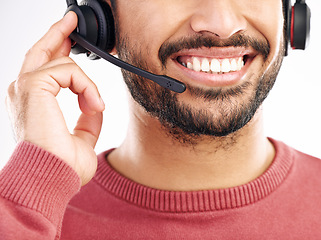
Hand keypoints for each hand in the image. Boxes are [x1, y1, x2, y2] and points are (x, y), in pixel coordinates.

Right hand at [6, 12, 104, 185]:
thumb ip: (87, 118)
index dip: (58, 50)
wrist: (53, 176)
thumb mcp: (81, 137)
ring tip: (94, 104)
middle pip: (41, 51)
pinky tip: (93, 104)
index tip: (71, 40)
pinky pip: (68, 70)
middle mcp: (25, 91)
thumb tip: (95, 104)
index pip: (44, 68)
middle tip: (72, 19)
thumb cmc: (61, 165)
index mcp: (34, 103)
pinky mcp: (33, 85)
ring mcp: (26, 86)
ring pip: (59, 59)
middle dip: (58, 33)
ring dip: (85, 80)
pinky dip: (86, 86)